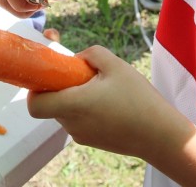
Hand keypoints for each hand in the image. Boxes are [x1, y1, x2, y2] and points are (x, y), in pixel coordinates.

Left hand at [27, 46, 174, 160]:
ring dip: (76, 97)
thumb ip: (90, 54)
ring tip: (104, 88)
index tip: (50, 73)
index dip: (35, 88)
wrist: (160, 135)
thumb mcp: (115, 65)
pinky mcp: (92, 141)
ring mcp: (81, 135)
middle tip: (83, 73)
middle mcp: (72, 124)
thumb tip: (77, 58)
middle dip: (62, 85)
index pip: (35, 104)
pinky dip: (86, 109)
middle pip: (52, 102)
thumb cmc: (138, 99)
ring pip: (66, 110)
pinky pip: (79, 120)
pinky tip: (110, 102)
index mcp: (73, 104)